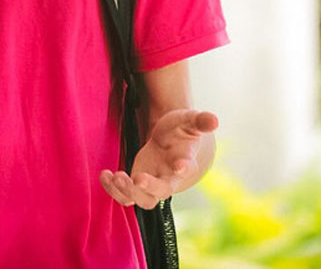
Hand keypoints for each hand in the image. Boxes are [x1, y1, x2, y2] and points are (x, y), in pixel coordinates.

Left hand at [98, 109, 217, 208]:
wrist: (169, 141)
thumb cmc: (179, 131)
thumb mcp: (187, 120)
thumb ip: (199, 121)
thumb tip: (215, 120)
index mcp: (186, 162)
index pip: (186, 169)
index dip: (183, 168)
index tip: (179, 165)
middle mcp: (170, 179)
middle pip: (163, 191)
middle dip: (150, 187)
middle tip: (137, 178)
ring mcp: (153, 185)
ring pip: (143, 200)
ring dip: (128, 192)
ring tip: (115, 176)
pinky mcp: (138, 186)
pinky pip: (126, 197)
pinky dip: (114, 191)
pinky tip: (104, 174)